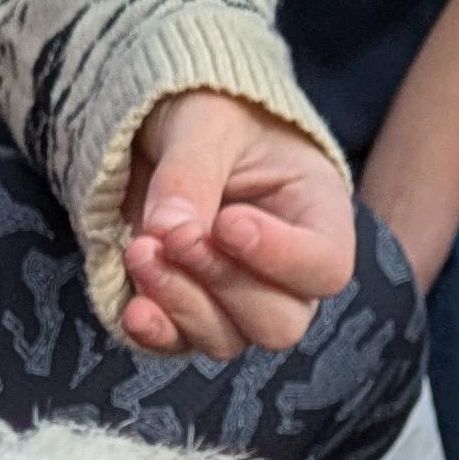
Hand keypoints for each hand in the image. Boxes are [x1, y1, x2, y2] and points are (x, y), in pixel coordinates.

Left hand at [115, 97, 358, 360]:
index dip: (279, 258)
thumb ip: (191, 173)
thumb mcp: (206, 123)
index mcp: (318, 215)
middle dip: (221, 283)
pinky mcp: (189, 313)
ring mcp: (238, 302)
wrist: (169, 127)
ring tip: (140, 250)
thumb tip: (167, 230)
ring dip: (180, 303)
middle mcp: (287, 273)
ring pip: (228, 340)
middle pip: (279, 322)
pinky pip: (179, 345)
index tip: (227, 223)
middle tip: (175, 237)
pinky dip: (155, 332)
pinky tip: (133, 308)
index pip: (325, 267)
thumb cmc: (212, 115)